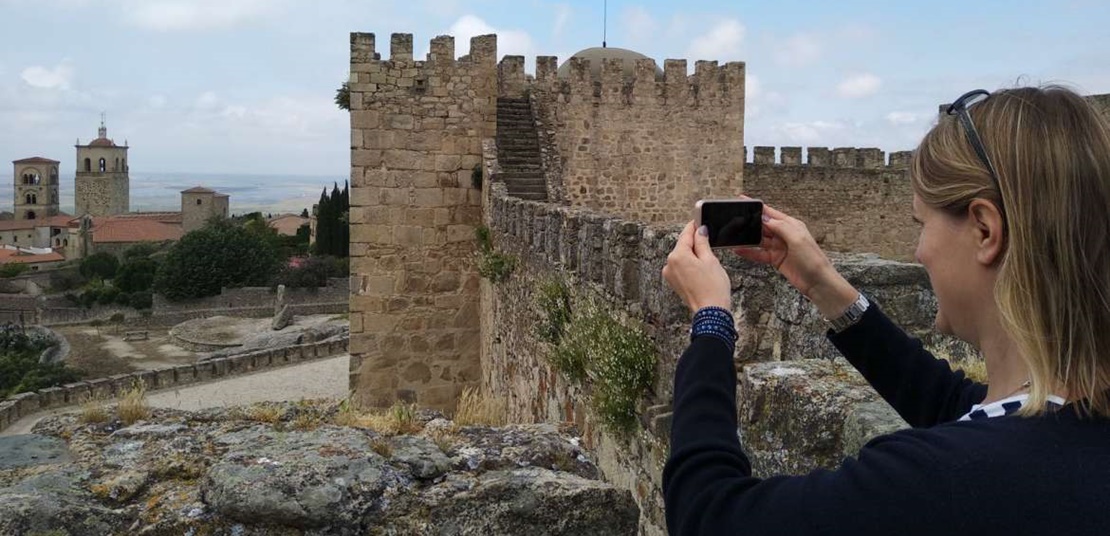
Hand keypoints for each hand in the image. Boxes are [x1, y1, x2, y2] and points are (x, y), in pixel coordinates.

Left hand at [662, 221, 731, 313]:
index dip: (694, 226)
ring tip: (708, 259)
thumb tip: (700, 231)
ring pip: (682, 257)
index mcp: (677, 256)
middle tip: (708, 238)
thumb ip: (702, 243)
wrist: (710, 311)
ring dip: (693, 254)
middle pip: (683, 246)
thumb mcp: (710, 260)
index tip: (699, 220)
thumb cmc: (713, 287)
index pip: (686, 234)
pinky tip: (701, 269)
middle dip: (695, 242)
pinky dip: (690, 264)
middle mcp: (669, 264)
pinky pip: (681, 267)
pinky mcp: (674, 282)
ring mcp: (670, 274)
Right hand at [732, 202, 858, 318]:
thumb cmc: (812, 260)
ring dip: (747, 238)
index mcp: (791, 225)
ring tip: (733, 236)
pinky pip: (759, 253)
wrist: (817, 282)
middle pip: (763, 226)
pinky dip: (748, 252)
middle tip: (733, 220)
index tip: (743, 200)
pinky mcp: (775, 259)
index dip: (757, 207)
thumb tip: (764, 218)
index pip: (770, 213)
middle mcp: (784, 234)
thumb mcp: (797, 239)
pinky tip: (738, 250)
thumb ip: (780, 227)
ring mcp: (779, 247)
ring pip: (759, 240)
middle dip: (749, 223)